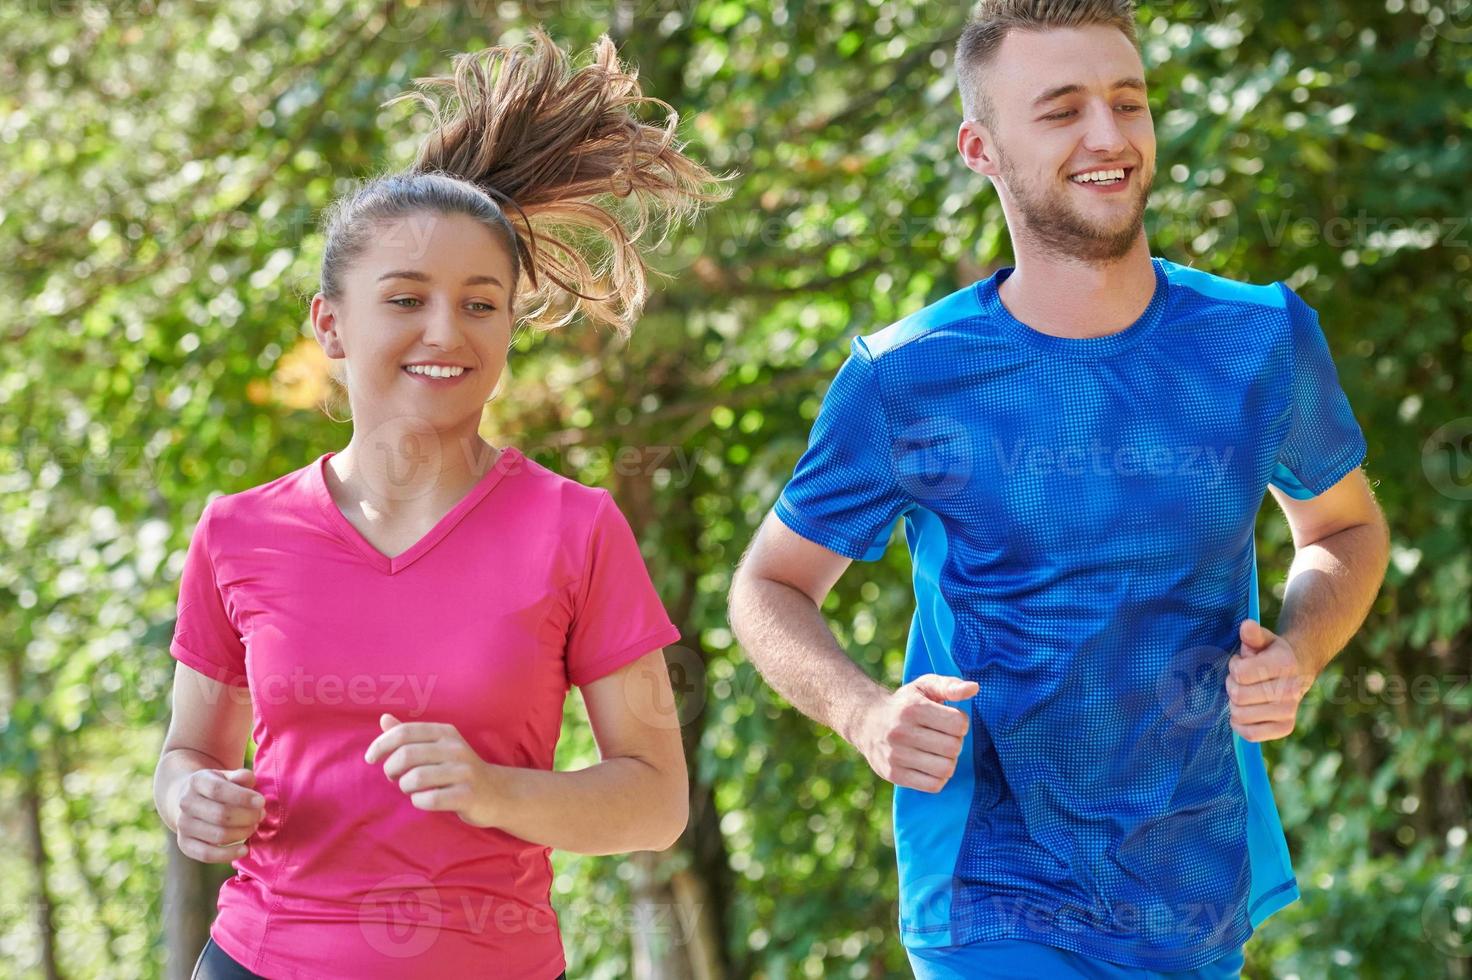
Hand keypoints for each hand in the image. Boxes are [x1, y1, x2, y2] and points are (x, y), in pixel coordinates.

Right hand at [173, 767, 264, 862]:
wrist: (190, 800)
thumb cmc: (218, 787)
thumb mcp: (228, 776)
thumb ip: (241, 776)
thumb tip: (248, 779)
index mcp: (197, 781)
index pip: (218, 790)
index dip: (242, 797)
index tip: (261, 802)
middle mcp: (185, 803)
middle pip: (221, 815)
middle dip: (247, 817)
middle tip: (261, 815)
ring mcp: (183, 825)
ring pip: (217, 835)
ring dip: (242, 833)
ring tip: (254, 826)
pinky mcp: (184, 844)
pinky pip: (206, 854)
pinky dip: (228, 855)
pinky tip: (244, 850)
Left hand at [363, 713, 505, 827]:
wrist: (496, 792)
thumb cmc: (458, 769)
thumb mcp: (438, 746)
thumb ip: (410, 735)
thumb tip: (383, 719)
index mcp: (445, 732)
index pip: (404, 732)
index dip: (381, 744)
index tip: (370, 758)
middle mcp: (455, 748)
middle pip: (406, 755)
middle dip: (390, 769)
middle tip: (393, 777)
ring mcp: (463, 771)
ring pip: (415, 778)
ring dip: (404, 787)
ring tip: (410, 789)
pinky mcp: (467, 795)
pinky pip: (430, 799)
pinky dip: (419, 801)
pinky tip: (423, 799)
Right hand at [852, 674, 976, 792]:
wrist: (865, 721)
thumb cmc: (904, 704)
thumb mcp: (924, 687)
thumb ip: (950, 685)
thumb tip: (974, 688)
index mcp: (913, 708)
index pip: (958, 723)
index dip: (960, 722)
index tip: (949, 720)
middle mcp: (902, 731)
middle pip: (953, 747)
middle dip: (955, 743)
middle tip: (943, 738)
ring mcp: (896, 755)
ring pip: (945, 769)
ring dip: (948, 761)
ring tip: (939, 753)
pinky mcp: (893, 774)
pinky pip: (933, 785)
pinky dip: (939, 778)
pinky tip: (931, 766)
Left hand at [1227, 618, 1313, 741]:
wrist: (1297, 670)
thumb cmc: (1272, 653)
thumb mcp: (1263, 639)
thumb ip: (1252, 634)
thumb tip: (1246, 626)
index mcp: (1284, 664)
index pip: (1240, 673)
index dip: (1234, 666)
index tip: (1241, 662)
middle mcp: (1290, 690)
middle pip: (1238, 695)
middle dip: (1232, 685)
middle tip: (1240, 680)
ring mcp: (1289, 710)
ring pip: (1241, 715)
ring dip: (1234, 704)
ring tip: (1244, 694)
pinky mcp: (1286, 727)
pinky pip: (1251, 735)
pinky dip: (1240, 725)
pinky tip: (1243, 712)